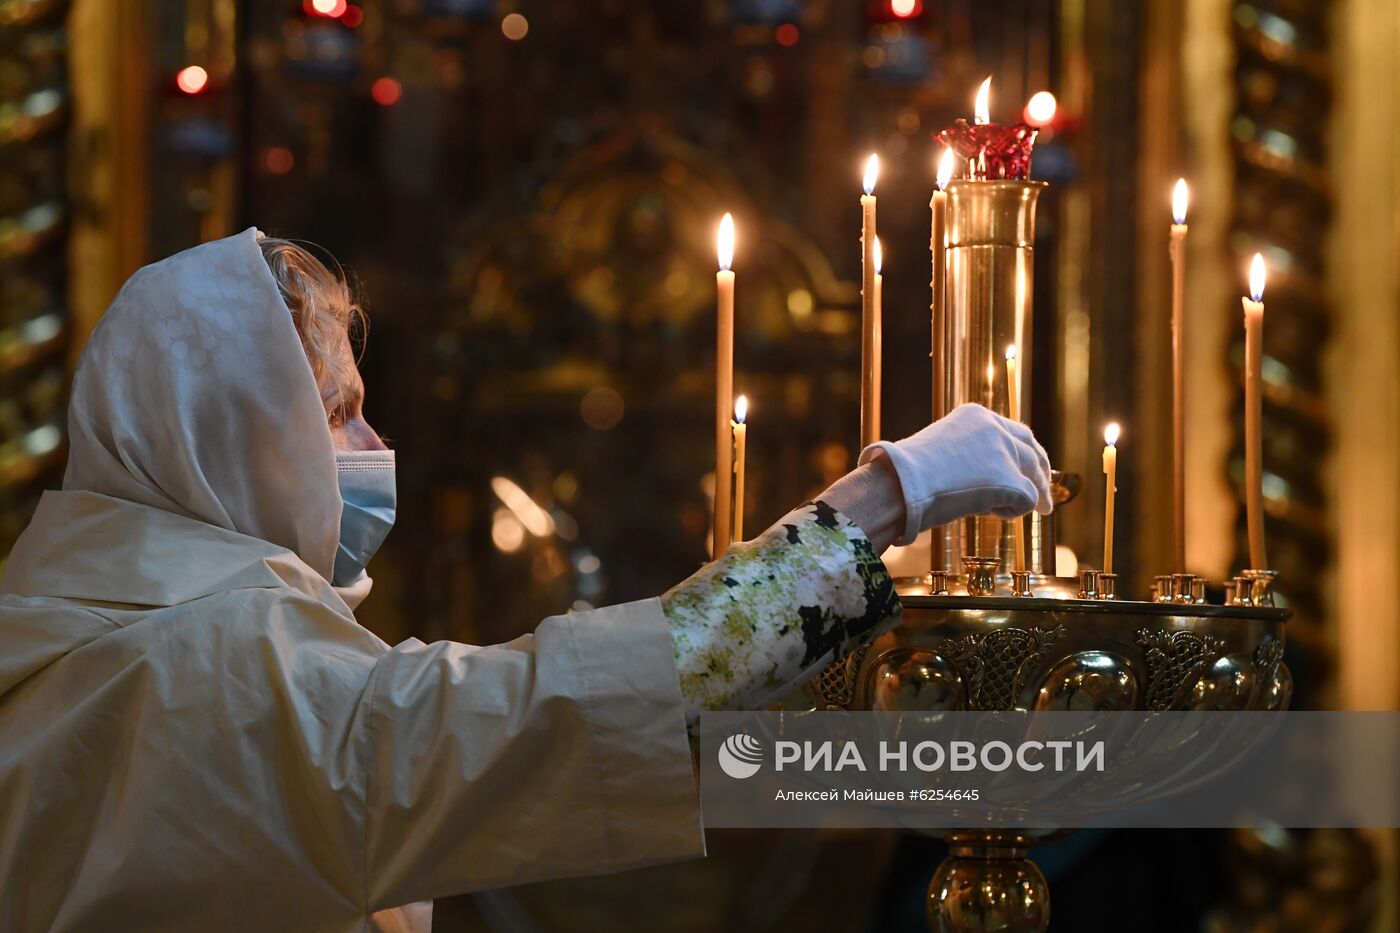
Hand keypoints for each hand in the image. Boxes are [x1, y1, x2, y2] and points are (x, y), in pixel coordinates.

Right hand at [857, 403, 1051, 545]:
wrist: (902, 483)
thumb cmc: (908, 475)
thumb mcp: (939, 453)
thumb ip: (965, 457)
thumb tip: (979, 481)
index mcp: (976, 415)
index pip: (1010, 430)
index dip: (1022, 450)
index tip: (1028, 462)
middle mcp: (995, 427)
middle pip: (1030, 448)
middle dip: (1041, 468)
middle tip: (1045, 486)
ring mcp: (1004, 452)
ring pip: (1034, 475)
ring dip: (1037, 494)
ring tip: (1044, 508)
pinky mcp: (1010, 480)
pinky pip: (1025, 500)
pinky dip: (1011, 511)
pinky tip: (988, 513)